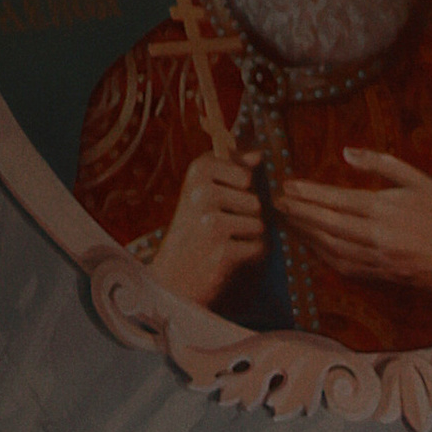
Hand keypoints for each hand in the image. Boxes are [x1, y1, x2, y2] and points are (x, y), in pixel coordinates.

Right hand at [153, 149, 265, 306]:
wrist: (172, 278)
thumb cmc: (192, 231)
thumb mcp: (202, 191)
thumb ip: (232, 169)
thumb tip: (259, 154)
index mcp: (198, 173)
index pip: (245, 174)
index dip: (242, 192)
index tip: (221, 202)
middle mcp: (203, 194)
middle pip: (255, 201)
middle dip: (247, 218)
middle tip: (220, 229)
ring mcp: (212, 223)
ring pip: (259, 224)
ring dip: (249, 238)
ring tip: (224, 243)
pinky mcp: (223, 252)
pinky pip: (259, 247)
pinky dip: (250, 256)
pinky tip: (229, 258)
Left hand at [275, 151, 431, 305]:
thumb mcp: (420, 180)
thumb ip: (383, 163)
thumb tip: (347, 152)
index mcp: (385, 210)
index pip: (336, 200)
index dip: (307, 193)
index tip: (287, 185)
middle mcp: (376, 237)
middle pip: (325, 224)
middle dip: (297, 214)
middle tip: (275, 203)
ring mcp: (375, 260)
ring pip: (328, 248)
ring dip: (303, 235)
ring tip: (285, 222)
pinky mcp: (377, 276)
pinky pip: (341, 265)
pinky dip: (320, 254)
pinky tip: (307, 244)